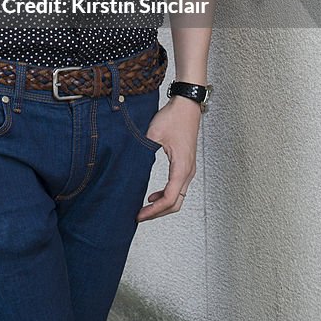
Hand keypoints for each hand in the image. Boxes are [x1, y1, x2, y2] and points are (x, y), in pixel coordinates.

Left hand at [136, 96, 200, 221]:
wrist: (187, 105)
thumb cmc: (173, 117)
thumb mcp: (154, 134)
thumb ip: (143, 151)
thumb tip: (131, 166)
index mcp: (181, 168)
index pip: (169, 199)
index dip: (153, 211)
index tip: (139, 214)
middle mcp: (188, 172)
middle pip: (175, 203)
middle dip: (157, 213)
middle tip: (139, 216)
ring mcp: (189, 169)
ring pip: (178, 197)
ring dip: (162, 206)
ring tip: (144, 208)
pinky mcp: (186, 165)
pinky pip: (178, 187)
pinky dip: (166, 195)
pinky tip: (153, 195)